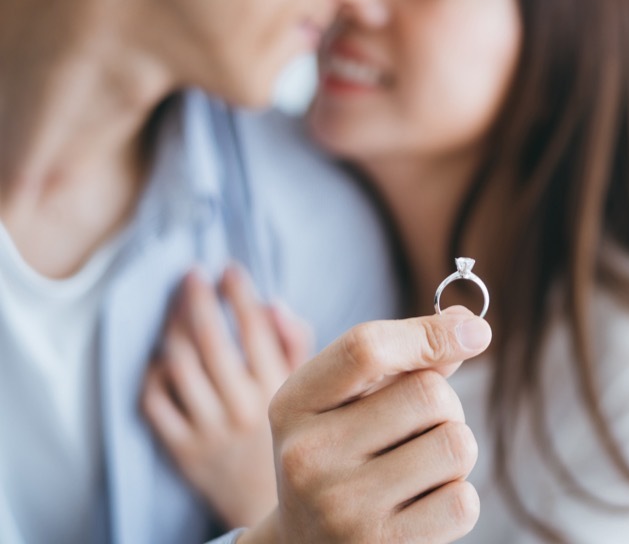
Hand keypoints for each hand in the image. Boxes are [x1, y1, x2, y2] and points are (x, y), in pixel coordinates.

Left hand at [141, 266, 312, 528]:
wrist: (285, 515)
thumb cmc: (303, 438)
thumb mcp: (318, 393)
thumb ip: (298, 346)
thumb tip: (272, 304)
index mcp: (283, 390)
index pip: (256, 327)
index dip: (239, 292)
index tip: (230, 269)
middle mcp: (245, 407)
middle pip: (210, 340)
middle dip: (197, 300)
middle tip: (191, 276)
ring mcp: (211, 430)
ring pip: (179, 366)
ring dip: (172, 328)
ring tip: (176, 308)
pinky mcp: (184, 452)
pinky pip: (156, 404)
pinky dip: (153, 375)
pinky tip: (161, 358)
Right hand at [238, 306, 492, 543]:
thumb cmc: (343, 456)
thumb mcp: (349, 402)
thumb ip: (404, 359)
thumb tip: (469, 325)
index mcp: (294, 405)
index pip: (366, 348)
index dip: (431, 333)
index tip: (476, 331)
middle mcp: (308, 456)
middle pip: (429, 394)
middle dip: (446, 405)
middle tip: (421, 431)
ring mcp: (343, 507)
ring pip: (456, 445)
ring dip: (455, 452)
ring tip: (421, 469)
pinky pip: (464, 501)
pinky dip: (458, 499)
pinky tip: (421, 507)